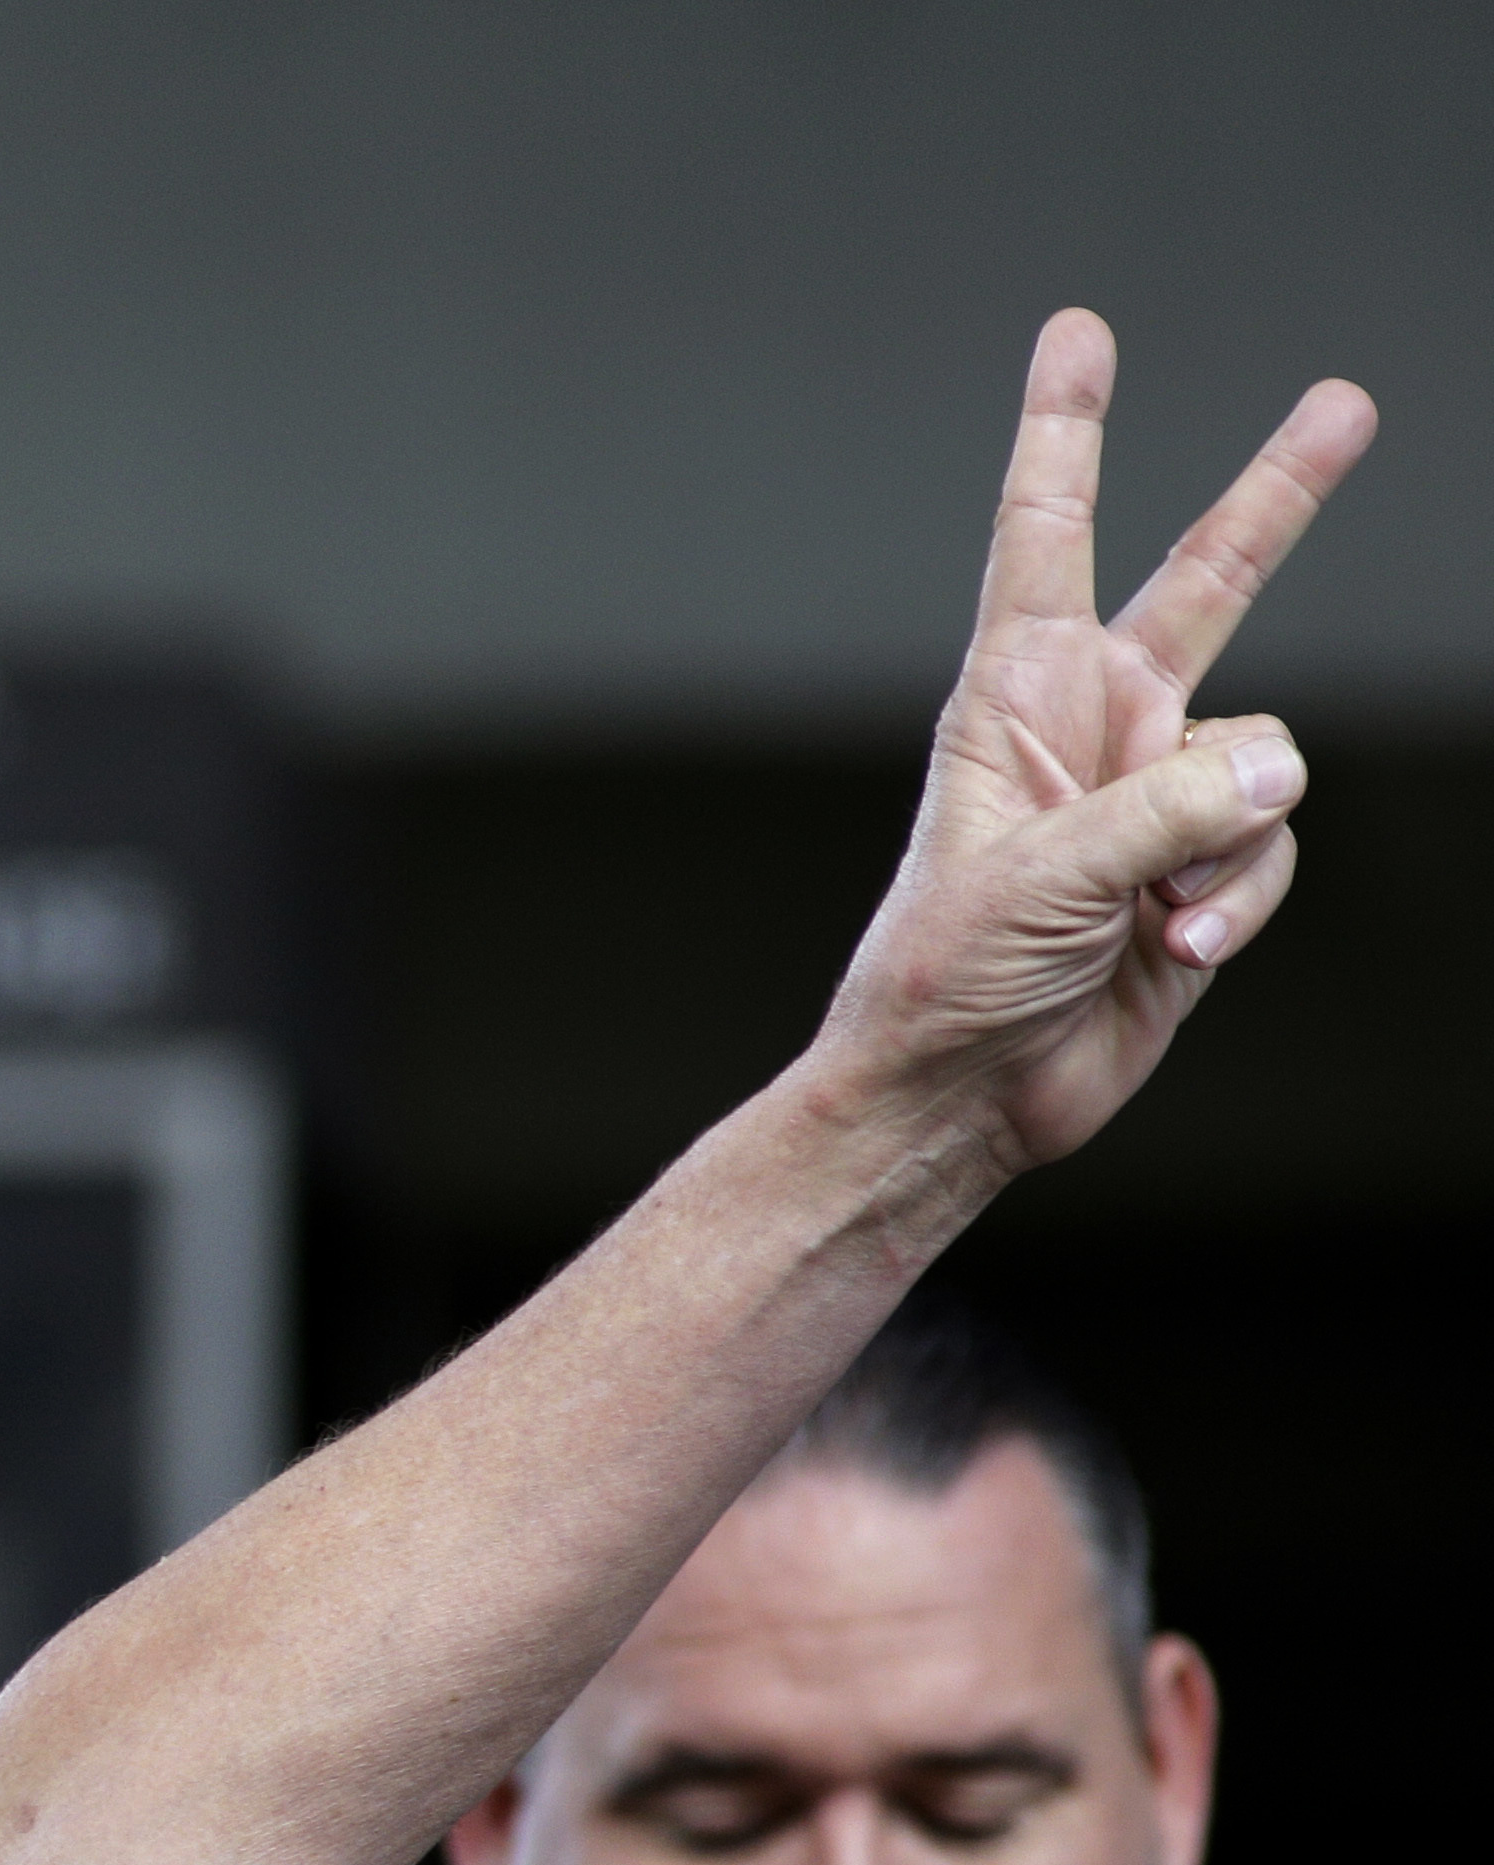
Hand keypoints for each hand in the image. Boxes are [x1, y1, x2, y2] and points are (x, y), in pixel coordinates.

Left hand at [818, 312, 1373, 1172]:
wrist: (963, 1097)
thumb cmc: (948, 978)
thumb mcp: (1042, 880)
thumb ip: (1165, 814)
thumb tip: (1275, 776)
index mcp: (1016, 700)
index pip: (1044, 538)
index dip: (1064, 435)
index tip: (1078, 336)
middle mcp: (1096, 725)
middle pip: (1209, 583)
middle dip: (1278, 495)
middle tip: (1347, 401)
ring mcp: (1157, 795)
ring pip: (1266, 765)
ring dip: (1220, 857)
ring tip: (1143, 922)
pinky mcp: (1202, 867)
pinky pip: (1268, 855)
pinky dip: (1232, 911)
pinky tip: (1169, 958)